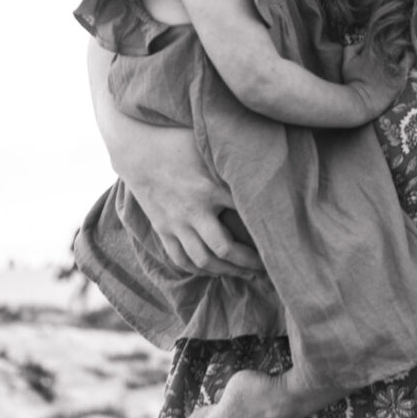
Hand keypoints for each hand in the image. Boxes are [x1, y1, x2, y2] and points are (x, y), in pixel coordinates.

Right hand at [124, 130, 259, 275]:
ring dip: (226, 271)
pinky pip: (180, 258)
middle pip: (223, 248)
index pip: (245, 215)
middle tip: (266, 267)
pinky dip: (198, 269)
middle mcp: (193, 210)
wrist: (136, 150)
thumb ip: (234, 160)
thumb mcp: (209, 147)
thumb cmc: (178, 143)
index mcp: (209, 188)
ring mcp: (175, 223)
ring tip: (245, 274)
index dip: (264, 229)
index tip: (280, 238)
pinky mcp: (162, 228)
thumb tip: (265, 161)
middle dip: (248, 263)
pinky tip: (213, 271)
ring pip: (202, 259)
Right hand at [343, 39, 404, 119]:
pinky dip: (410, 55)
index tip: (389, 32)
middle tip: (400, 38)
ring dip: (405, 45)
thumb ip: (354, 47)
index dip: (387, 30)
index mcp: (371, 48)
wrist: (360, 102)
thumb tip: (364, 39)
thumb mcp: (347, 61)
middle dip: (398, 36)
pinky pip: (410, 58)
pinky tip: (408, 57)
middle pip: (396, 36)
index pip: (382, 31)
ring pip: (404, 45)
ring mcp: (393, 63)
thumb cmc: (351, 82)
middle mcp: (383, 53)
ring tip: (404, 48)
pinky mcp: (401, 74)